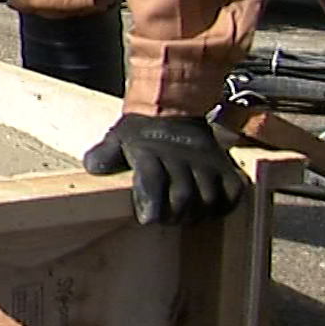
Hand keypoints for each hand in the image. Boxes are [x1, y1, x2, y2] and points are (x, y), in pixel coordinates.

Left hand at [82, 114, 245, 225]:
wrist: (174, 106)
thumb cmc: (142, 130)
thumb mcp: (118, 138)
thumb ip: (104, 154)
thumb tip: (92, 167)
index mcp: (151, 152)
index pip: (153, 182)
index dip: (151, 205)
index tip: (148, 218)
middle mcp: (180, 158)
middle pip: (182, 197)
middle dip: (173, 215)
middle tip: (167, 219)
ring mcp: (205, 162)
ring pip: (207, 198)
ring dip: (197, 213)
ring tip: (186, 216)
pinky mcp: (224, 165)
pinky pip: (232, 192)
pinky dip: (223, 205)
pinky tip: (210, 208)